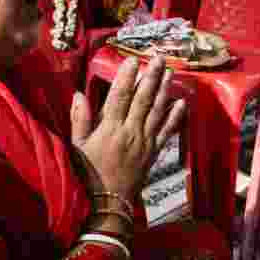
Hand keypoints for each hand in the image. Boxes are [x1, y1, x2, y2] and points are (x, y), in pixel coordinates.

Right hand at [70, 57, 185, 201]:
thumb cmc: (87, 173)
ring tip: (171, 72)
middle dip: (152, 77)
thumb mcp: (77, 146)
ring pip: (157, 111)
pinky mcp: (154, 152)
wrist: (108, 202)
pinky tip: (181, 103)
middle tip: (159, 58)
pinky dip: (175, 117)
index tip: (132, 60)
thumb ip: (80, 119)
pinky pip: (167, 131)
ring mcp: (145, 141)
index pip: (120, 96)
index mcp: (110, 128)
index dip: (127, 77)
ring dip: (165, 90)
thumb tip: (79, 94)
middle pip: (143, 99)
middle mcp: (130, 131)